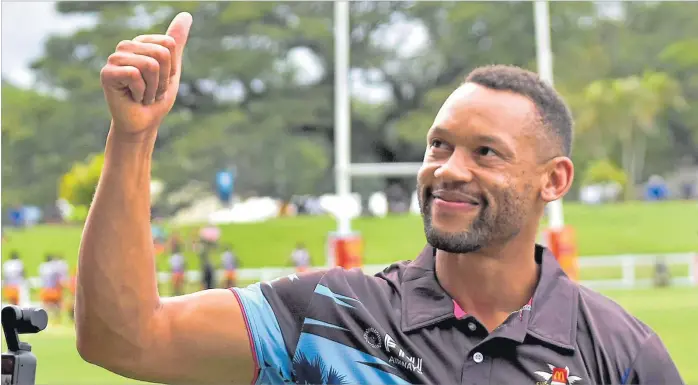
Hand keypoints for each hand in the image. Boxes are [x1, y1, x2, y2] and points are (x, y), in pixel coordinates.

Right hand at [100, 12, 191, 136]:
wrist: (143, 124)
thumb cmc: (156, 98)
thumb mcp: (172, 69)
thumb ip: (176, 42)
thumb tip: (186, 14)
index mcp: (141, 42)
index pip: (169, 45)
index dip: (171, 69)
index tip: (160, 80)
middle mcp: (125, 46)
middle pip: (161, 54)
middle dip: (162, 79)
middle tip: (151, 90)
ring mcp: (114, 59)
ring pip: (151, 65)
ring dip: (153, 88)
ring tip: (142, 94)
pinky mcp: (107, 73)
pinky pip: (135, 75)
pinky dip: (141, 92)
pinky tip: (132, 98)